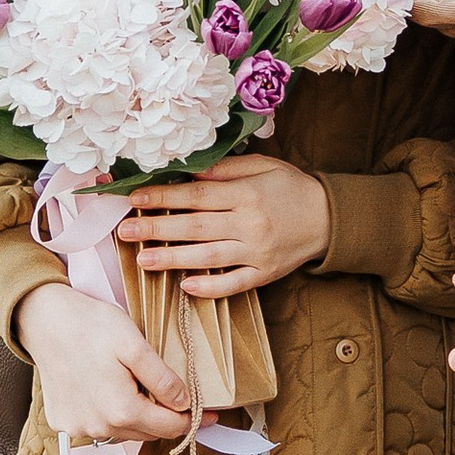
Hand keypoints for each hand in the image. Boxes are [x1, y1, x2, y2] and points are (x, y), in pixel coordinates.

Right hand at [15, 281, 190, 444]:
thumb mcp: (135, 345)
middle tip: (176, 396)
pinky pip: (98, 426)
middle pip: (148, 432)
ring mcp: (78, 428)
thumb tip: (183, 403)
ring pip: (124, 432)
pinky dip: (110, 415)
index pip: (169, 427)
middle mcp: (99, 427)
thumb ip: (162, 379)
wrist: (43, 320)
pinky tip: (109, 391)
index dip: (192, 420)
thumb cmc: (89, 326)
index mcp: (121, 410)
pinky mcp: (63, 422)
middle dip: (165, 417)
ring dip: (137, 417)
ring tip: (138, 388)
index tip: (209, 414)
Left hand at [121, 154, 332, 298]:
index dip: (163, 197)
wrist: (329, 218)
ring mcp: (257, 251)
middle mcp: (250, 224)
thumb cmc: (290, 187)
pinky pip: (234, 284)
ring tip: (143, 260)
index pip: (196, 196)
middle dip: (157, 229)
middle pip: (196, 227)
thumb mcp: (262, 166)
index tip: (134, 200)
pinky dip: (211, 287)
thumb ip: (225, 170)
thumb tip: (186, 173)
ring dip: (173, 259)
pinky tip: (186, 288)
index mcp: (247, 193)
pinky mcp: (264, 273)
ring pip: (209, 257)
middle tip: (125, 233)